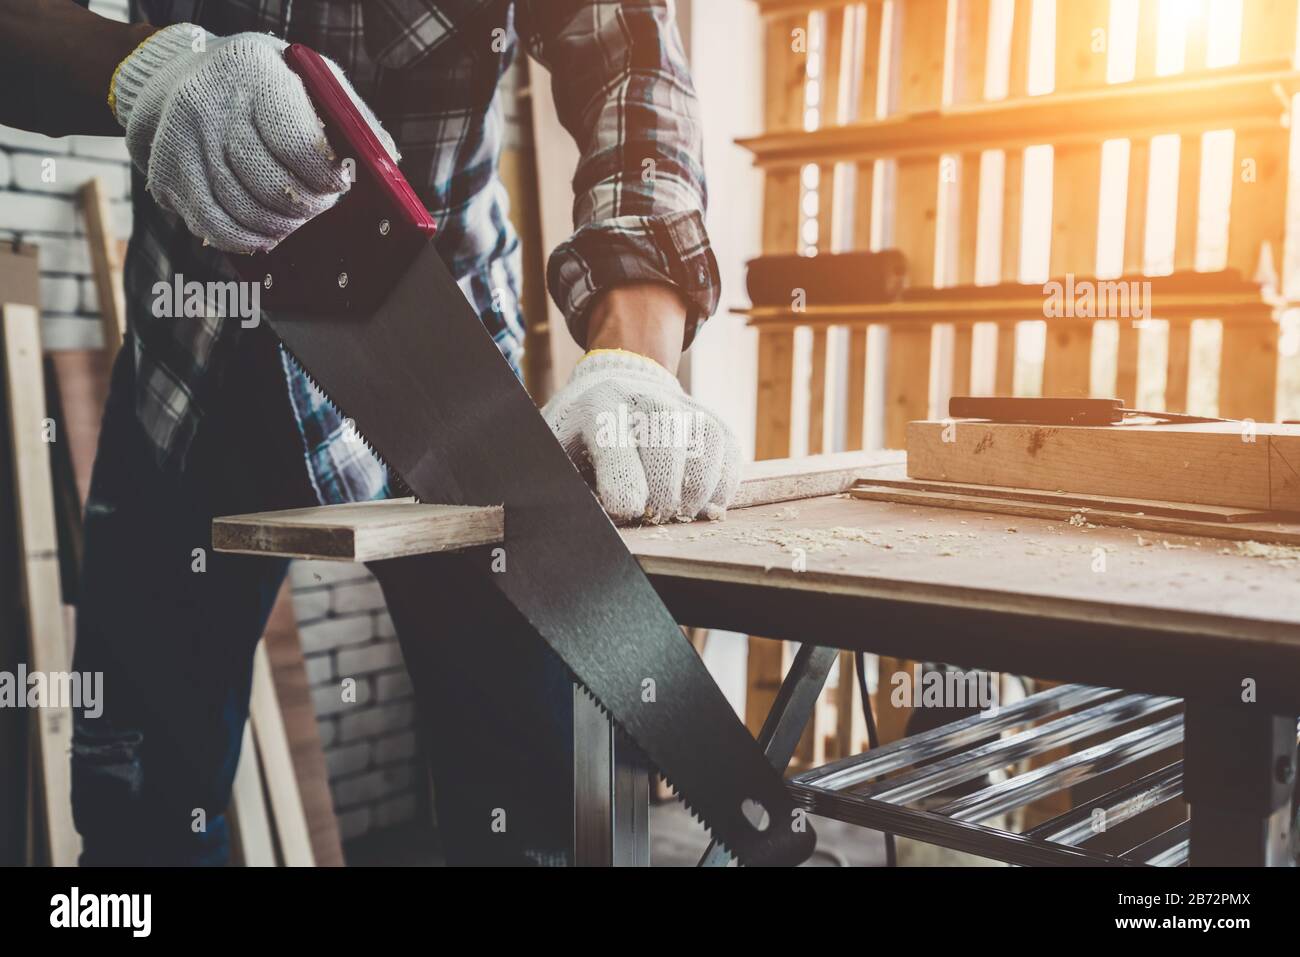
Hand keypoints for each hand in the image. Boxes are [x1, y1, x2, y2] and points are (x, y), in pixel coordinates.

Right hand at [110, 24, 398, 253]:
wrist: (182, 73)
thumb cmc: (263, 82)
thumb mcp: (307, 76)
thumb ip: (349, 114)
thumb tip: (388, 160)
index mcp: (254, 73)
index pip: (298, 144)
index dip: (327, 176)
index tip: (340, 183)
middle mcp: (211, 103)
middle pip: (272, 185)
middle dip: (308, 206)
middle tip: (320, 205)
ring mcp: (183, 140)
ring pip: (243, 210)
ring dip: (280, 227)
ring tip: (296, 221)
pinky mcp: (167, 172)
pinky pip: (211, 224)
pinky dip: (244, 240)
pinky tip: (263, 237)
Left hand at [543, 349, 740, 524]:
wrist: (619, 379)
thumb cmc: (578, 430)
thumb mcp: (554, 445)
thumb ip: (558, 480)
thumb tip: (568, 521)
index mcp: (598, 408)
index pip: (617, 450)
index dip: (623, 496)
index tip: (625, 513)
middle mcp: (645, 400)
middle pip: (667, 454)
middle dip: (660, 500)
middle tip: (649, 516)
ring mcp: (684, 407)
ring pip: (705, 455)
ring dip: (693, 497)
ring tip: (675, 512)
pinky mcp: (711, 419)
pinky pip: (729, 456)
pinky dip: (720, 488)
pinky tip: (702, 505)